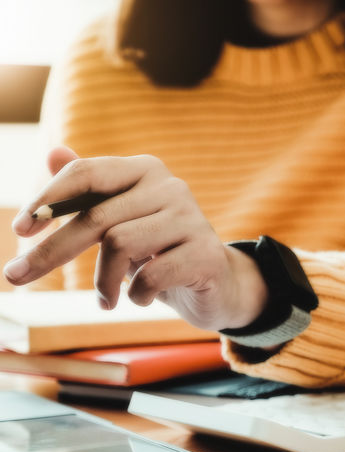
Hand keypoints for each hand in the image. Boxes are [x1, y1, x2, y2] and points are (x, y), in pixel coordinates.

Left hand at [3, 148, 267, 331]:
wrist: (218, 281)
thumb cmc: (163, 250)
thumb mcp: (123, 221)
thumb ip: (91, 191)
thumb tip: (52, 151)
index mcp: (146, 171)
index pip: (87, 174)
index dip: (48, 200)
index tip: (21, 231)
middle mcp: (171, 187)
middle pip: (97, 217)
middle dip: (52, 250)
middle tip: (16, 277)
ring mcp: (192, 219)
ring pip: (120, 245)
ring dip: (103, 282)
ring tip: (106, 301)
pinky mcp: (206, 254)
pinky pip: (151, 275)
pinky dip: (136, 295)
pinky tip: (141, 299)